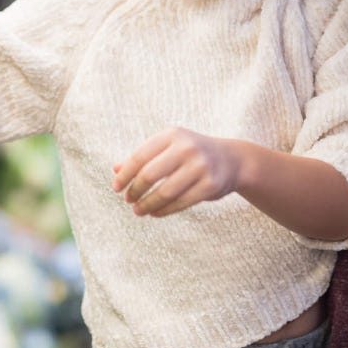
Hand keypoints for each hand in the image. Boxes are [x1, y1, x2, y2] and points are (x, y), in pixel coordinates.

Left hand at [111, 127, 248, 216]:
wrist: (231, 159)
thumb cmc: (190, 154)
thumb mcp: (168, 148)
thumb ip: (143, 157)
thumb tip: (115, 170)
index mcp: (172, 135)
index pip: (140, 156)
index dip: (125, 175)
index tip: (116, 188)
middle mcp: (186, 147)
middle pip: (150, 174)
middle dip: (135, 190)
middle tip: (128, 200)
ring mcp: (200, 166)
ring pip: (165, 191)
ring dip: (148, 204)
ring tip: (139, 210)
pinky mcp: (210, 185)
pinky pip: (181, 202)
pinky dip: (164, 210)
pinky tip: (155, 213)